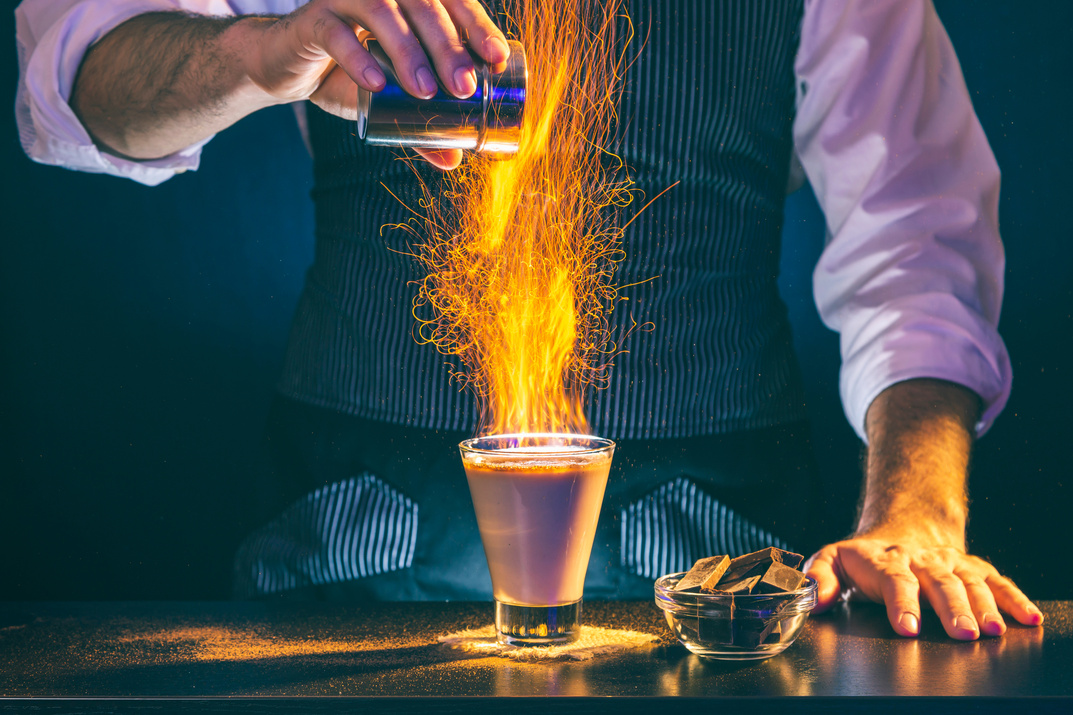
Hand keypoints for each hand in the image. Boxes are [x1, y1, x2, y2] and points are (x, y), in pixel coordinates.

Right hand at [247, 0, 509, 117]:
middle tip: (464, 86)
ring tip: (425, 90)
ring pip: (383, 10)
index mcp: (410, 2)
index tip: (496, 58)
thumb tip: (454, 161)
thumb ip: (419, 126)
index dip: (477, 25)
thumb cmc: (347, 72)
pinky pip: (335, 32)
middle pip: (424, 5)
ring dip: (408, 50)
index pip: (453, 2)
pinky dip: (357, 56)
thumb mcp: (388, 102)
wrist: (285, 65)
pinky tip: (376, 83)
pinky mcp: (312, 19)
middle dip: (449, 46)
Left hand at [806, 533, 1043, 639]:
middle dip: (952, 609)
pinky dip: (1014, 599)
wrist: (900, 529)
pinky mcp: (973, 568)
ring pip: (970, 582)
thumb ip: (820, 579)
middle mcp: (921, 559)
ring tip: (992, 631)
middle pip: (939, 583)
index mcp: (884, 560)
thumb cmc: (864, 558)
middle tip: (962, 634)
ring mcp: (950, 563)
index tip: (907, 627)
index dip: (902, 603)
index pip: (894, 580)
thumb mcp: (833, 560)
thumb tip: (811, 598)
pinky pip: (997, 582)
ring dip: (985, 607)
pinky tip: (1027, 618)